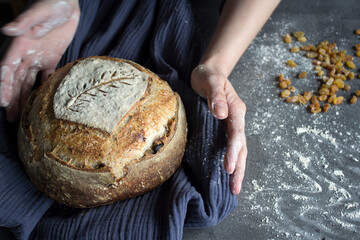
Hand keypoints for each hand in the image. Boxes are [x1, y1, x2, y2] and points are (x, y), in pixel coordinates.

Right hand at [0, 0, 79, 120]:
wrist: (65, 4)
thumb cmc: (51, 4)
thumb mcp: (39, 12)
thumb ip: (24, 22)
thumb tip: (6, 29)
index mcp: (19, 45)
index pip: (7, 68)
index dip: (3, 85)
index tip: (2, 102)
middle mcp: (25, 54)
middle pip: (16, 80)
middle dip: (13, 99)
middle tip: (11, 118)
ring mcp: (37, 57)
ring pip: (29, 82)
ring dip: (25, 99)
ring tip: (22, 117)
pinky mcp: (50, 58)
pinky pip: (46, 77)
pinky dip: (43, 89)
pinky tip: (41, 103)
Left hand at [191, 64, 247, 194]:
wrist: (209, 72)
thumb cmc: (208, 76)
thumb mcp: (210, 81)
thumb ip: (216, 96)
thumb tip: (220, 114)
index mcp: (235, 109)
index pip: (236, 133)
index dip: (233, 151)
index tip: (229, 167)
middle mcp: (236, 119)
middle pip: (241, 146)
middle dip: (239, 168)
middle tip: (235, 188)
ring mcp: (231, 124)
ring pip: (238, 149)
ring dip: (238, 168)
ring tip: (234, 188)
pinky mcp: (224, 128)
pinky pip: (230, 146)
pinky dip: (232, 160)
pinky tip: (228, 173)